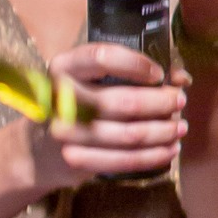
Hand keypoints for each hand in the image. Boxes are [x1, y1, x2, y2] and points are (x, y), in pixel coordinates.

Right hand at [26, 40, 186, 189]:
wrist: (36, 149)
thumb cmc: (76, 104)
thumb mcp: (92, 80)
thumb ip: (133, 72)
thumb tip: (181, 78)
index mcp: (64, 67)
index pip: (102, 57)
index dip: (136, 64)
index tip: (159, 74)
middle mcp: (60, 97)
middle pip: (124, 101)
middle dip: (161, 102)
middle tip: (179, 101)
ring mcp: (66, 131)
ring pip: (130, 134)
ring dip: (163, 131)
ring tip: (180, 127)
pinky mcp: (76, 159)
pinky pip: (125, 160)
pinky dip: (154, 155)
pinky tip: (170, 150)